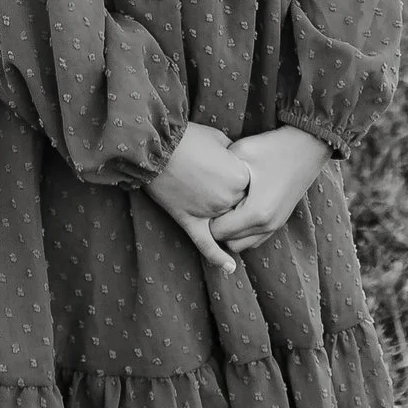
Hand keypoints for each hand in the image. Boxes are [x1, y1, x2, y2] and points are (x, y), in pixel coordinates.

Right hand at [145, 121, 251, 272]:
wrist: (156, 146)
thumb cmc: (189, 138)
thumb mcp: (220, 139)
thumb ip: (235, 156)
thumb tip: (239, 164)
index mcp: (240, 177)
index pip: (252, 186)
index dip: (241, 177)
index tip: (230, 167)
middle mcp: (228, 199)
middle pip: (239, 206)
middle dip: (231, 196)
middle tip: (214, 179)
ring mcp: (209, 213)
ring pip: (225, 223)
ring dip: (222, 216)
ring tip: (210, 201)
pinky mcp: (189, 221)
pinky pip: (206, 244)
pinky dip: (218, 258)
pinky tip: (230, 268)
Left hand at [210, 126, 328, 257]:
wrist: (307, 146)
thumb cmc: (273, 147)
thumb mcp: (241, 153)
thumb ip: (220, 172)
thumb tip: (202, 184)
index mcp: (255, 212)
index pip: (217, 232)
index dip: (206, 218)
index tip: (203, 201)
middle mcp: (266, 225)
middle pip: (229, 243)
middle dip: (216, 228)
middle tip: (211, 206)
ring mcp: (275, 225)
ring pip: (243, 244)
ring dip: (231, 232)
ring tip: (225, 209)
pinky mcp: (280, 221)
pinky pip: (255, 239)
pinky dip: (243, 232)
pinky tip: (239, 210)